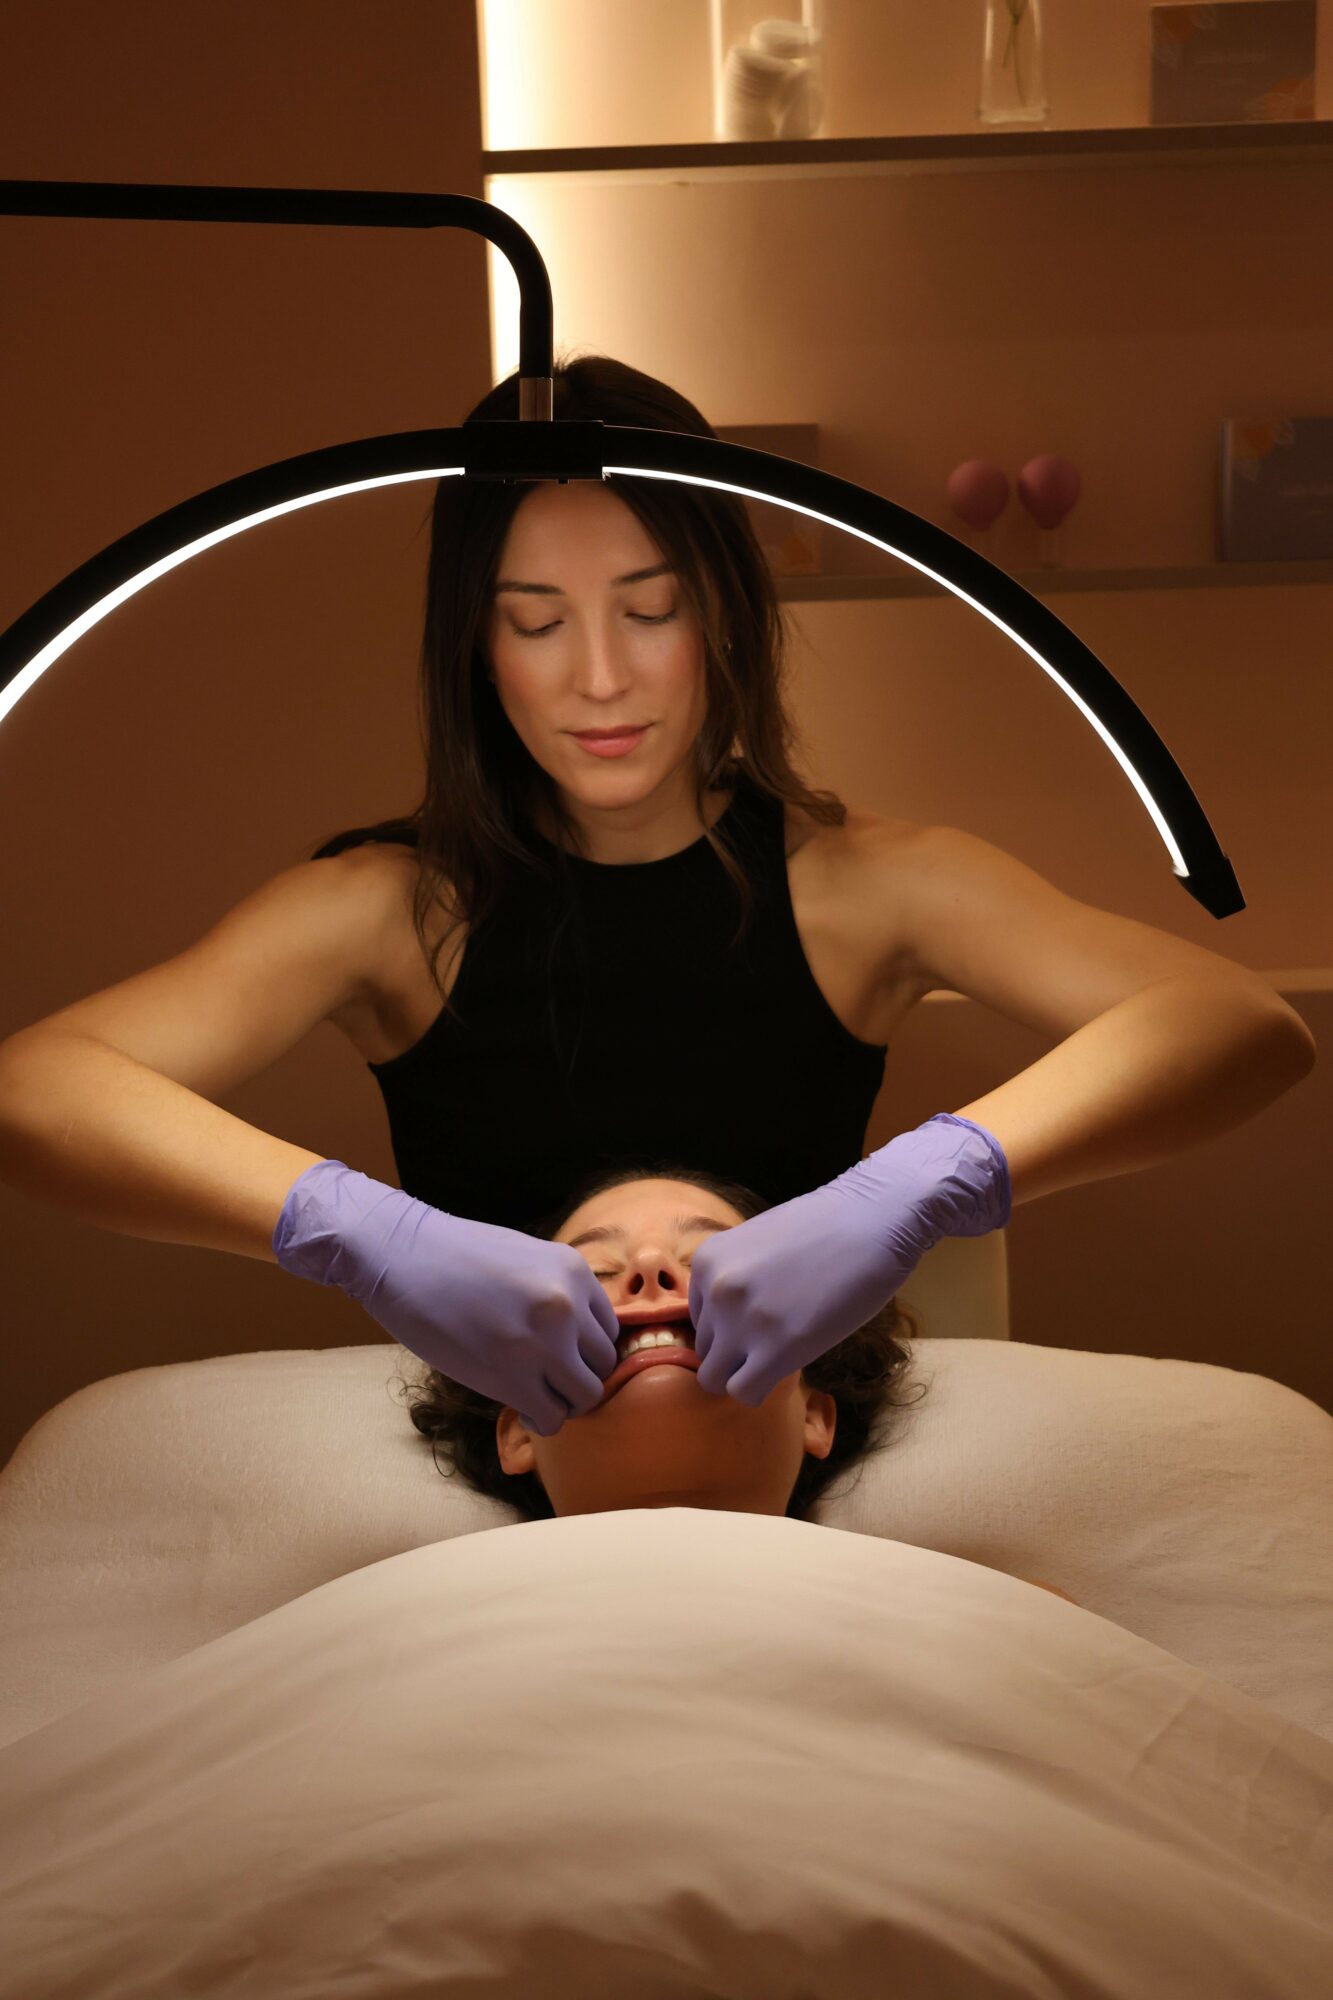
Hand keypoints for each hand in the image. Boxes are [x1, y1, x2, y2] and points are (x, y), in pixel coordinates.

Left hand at [686, 1114, 1010, 1405]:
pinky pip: (743, 1393)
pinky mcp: (776, 1348)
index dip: (732, 1325)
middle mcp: (715, 1291)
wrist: (874, 1218)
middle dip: (737, 1351)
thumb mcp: (758, 1244)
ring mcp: (742, 1320)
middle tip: (779, 1336)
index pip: (700, 1318)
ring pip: (715, 1379)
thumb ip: (735, 1280)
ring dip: (746, 1373)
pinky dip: (760, 1389)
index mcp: (707, 1261)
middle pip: (706, 1350)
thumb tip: (730, 1326)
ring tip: (782, 1353)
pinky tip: (788, 1366)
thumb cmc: (828, 1228)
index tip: (768, 1314)